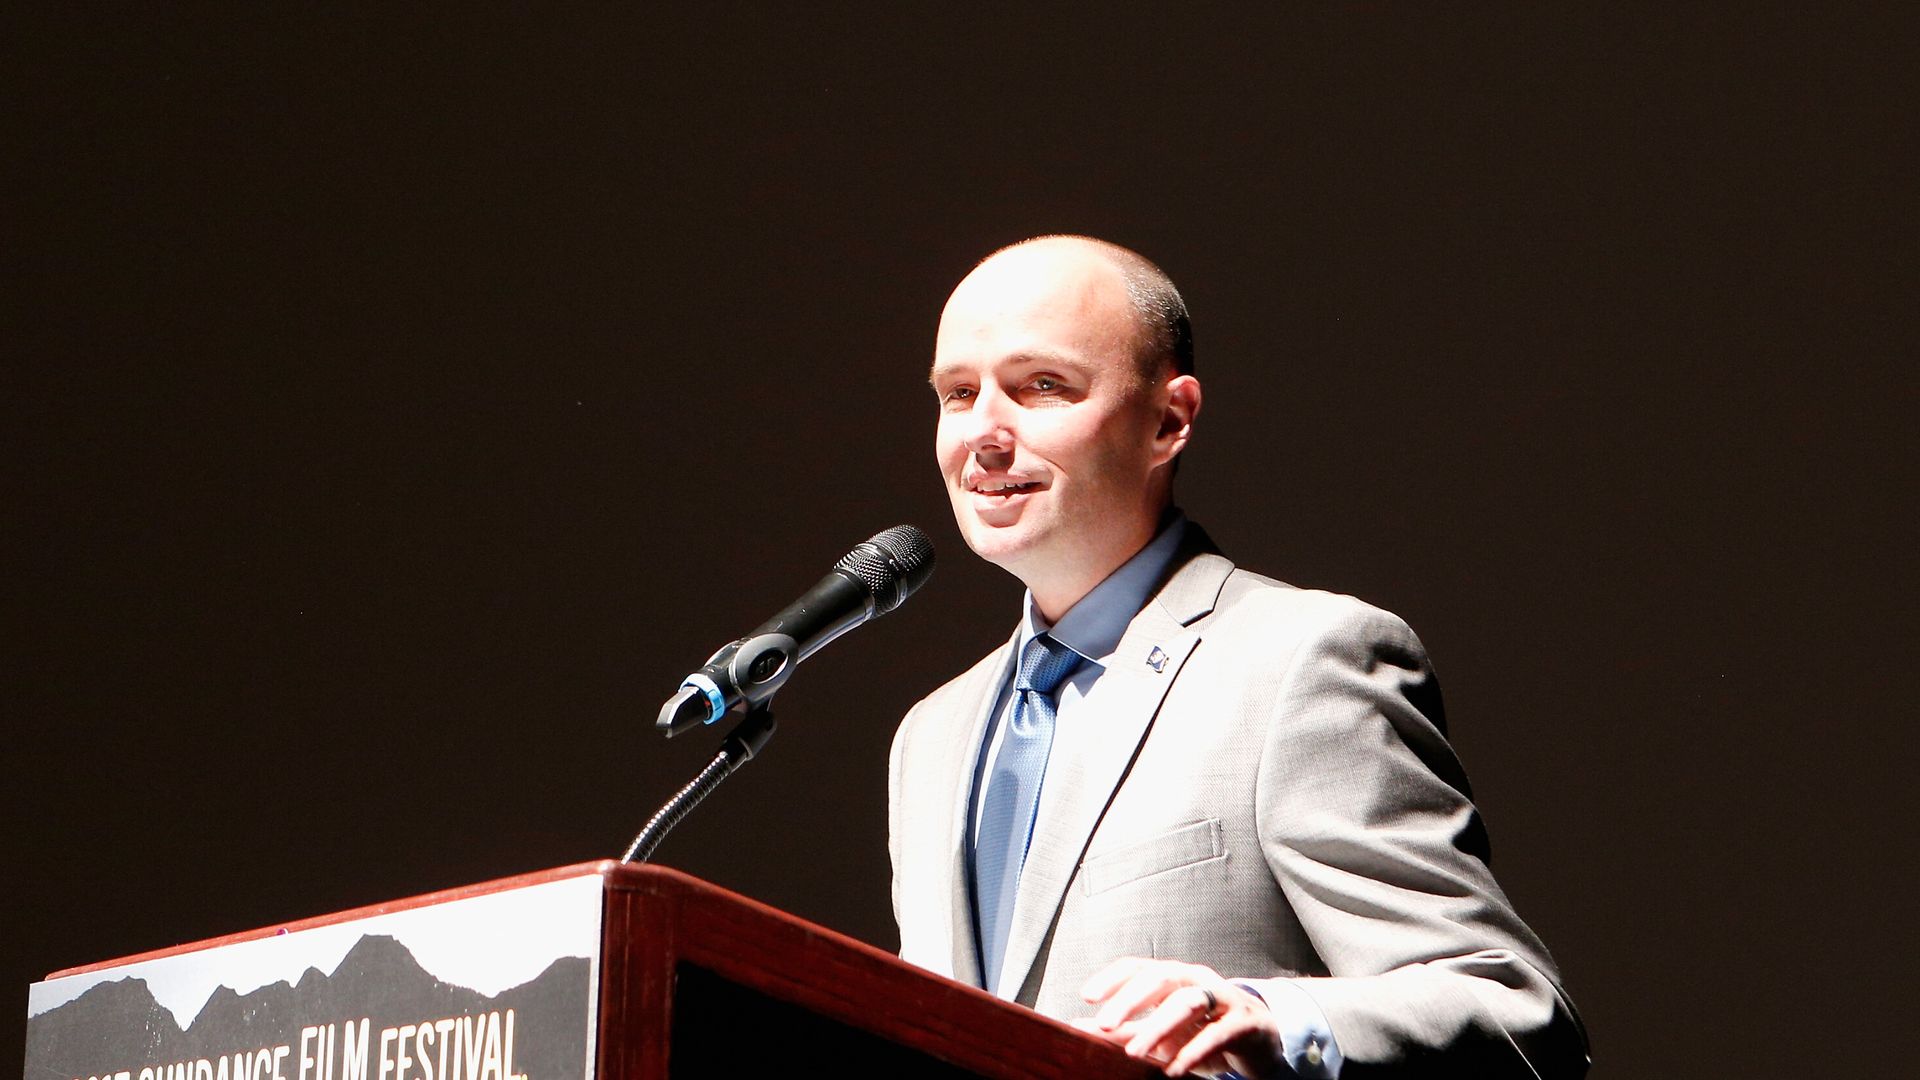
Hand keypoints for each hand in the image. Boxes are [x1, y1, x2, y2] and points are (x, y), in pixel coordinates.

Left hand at [1072, 957, 1282, 1077]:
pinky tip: (1173, 1070)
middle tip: (1105, 1025)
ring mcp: (1222, 997)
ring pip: (1187, 1002)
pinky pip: (1216, 1033)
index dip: (1112, 979)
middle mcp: (1196, 979)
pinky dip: (1193, 1052)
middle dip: (1130, 1001)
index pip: (1138, 967)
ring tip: (1134, 1052)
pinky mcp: (1243, 1022)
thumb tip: (1081, 1028)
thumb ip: (1126, 1029)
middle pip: (1160, 978)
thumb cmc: (1203, 1031)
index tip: (1087, 997)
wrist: (1259, 1041)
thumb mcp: (1162, 1032)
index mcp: (1173, 977)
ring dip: (1158, 1027)